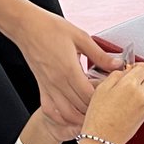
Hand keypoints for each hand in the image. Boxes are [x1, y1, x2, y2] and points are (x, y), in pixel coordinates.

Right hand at [14, 8, 124, 126]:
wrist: (26, 26)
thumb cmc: (51, 28)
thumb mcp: (81, 37)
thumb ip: (100, 55)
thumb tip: (117, 64)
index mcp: (70, 70)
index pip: (90, 95)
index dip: (104, 100)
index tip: (114, 96)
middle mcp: (58, 82)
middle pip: (80, 107)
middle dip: (95, 109)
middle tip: (107, 106)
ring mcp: (48, 87)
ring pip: (66, 114)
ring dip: (80, 117)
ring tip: (92, 113)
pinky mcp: (41, 88)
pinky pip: (50, 110)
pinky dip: (61, 117)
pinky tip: (71, 115)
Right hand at [82, 63, 143, 143]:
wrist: (102, 139)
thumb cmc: (99, 117)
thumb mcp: (101, 89)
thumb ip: (115, 75)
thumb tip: (124, 71)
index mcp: (130, 85)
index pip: (143, 66)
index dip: (136, 66)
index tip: (131, 68)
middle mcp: (142, 95)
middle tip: (132, 79)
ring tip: (128, 92)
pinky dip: (143, 98)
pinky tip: (129, 103)